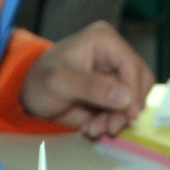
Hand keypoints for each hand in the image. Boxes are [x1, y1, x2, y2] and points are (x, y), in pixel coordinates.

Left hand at [20, 21, 153, 138]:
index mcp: (104, 41)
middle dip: (125, 110)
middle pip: (140, 84)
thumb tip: (126, 97)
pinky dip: (110, 123)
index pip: (133, 66)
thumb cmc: (40, 80)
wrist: (29, 95)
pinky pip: (123, 111)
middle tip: (108, 127)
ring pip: (134, 101)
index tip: (127, 116)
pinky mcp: (112, 93)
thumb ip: (92, 87)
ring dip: (116, 120)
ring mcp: (115, 75)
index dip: (134, 92)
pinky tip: (91, 127)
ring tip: (93, 129)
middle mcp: (115, 54)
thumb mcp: (60, 82)